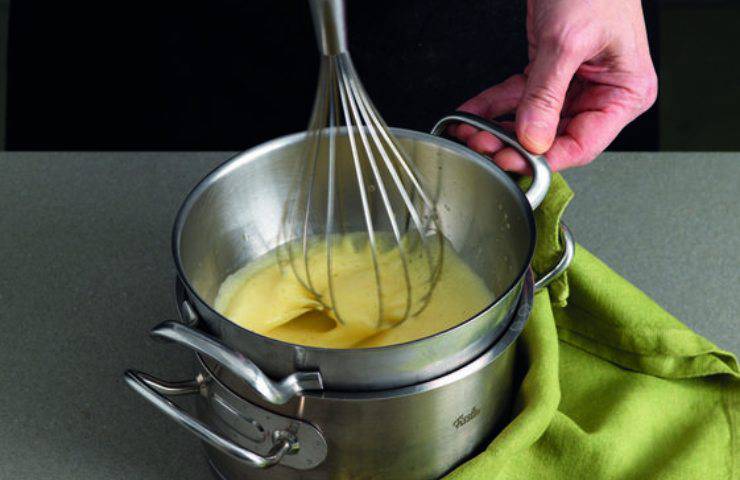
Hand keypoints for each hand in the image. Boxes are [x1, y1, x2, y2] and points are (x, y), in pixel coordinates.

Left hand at [452, 0, 657, 171]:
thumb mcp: (568, 42)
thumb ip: (546, 95)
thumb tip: (533, 139)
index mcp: (625, 92)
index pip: (584, 143)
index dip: (547, 158)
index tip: (515, 164)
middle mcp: (601, 92)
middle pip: (553, 136)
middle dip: (513, 144)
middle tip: (484, 148)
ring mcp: (573, 83)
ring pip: (531, 121)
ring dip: (498, 129)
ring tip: (471, 135)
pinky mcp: (549, 71)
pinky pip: (517, 96)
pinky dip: (492, 105)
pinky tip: (471, 115)